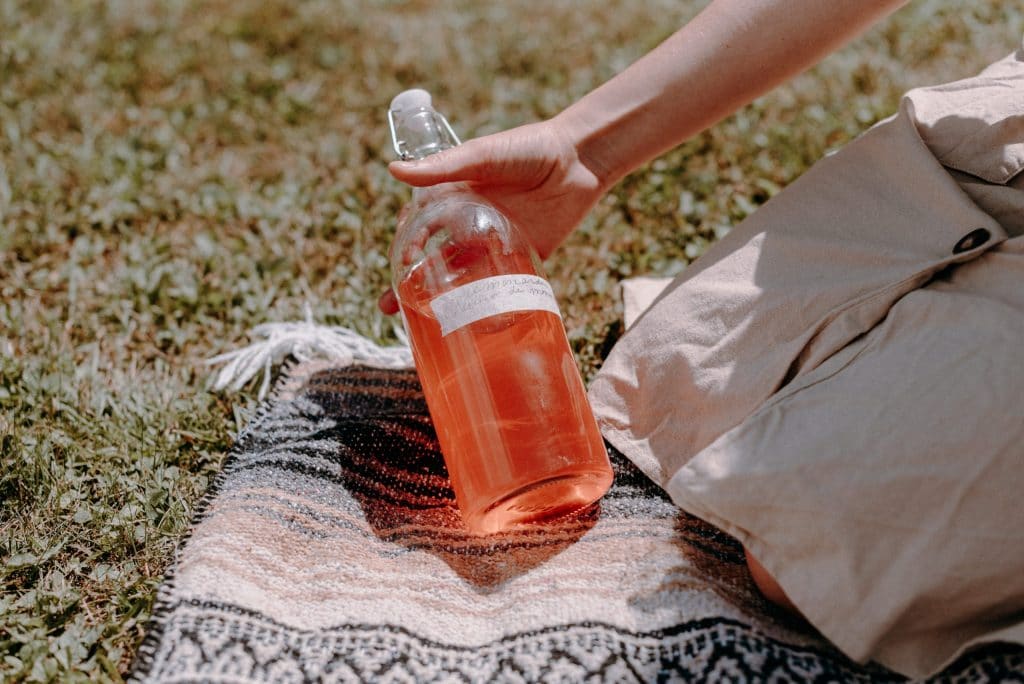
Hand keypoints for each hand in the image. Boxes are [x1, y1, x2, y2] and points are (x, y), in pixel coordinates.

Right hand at [378, 116, 606, 313]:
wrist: (580, 158)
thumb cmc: (528, 148)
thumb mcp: (483, 156)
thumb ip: (443, 168)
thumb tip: (394, 170)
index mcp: (457, 200)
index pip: (422, 229)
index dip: (407, 247)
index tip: (399, 265)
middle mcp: (472, 225)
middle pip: (435, 260)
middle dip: (412, 284)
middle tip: (391, 307)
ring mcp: (497, 243)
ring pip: (464, 278)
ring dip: (444, 301)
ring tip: (422, 324)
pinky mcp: (526, 257)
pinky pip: (503, 285)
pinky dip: (487, 304)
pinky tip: (472, 323)